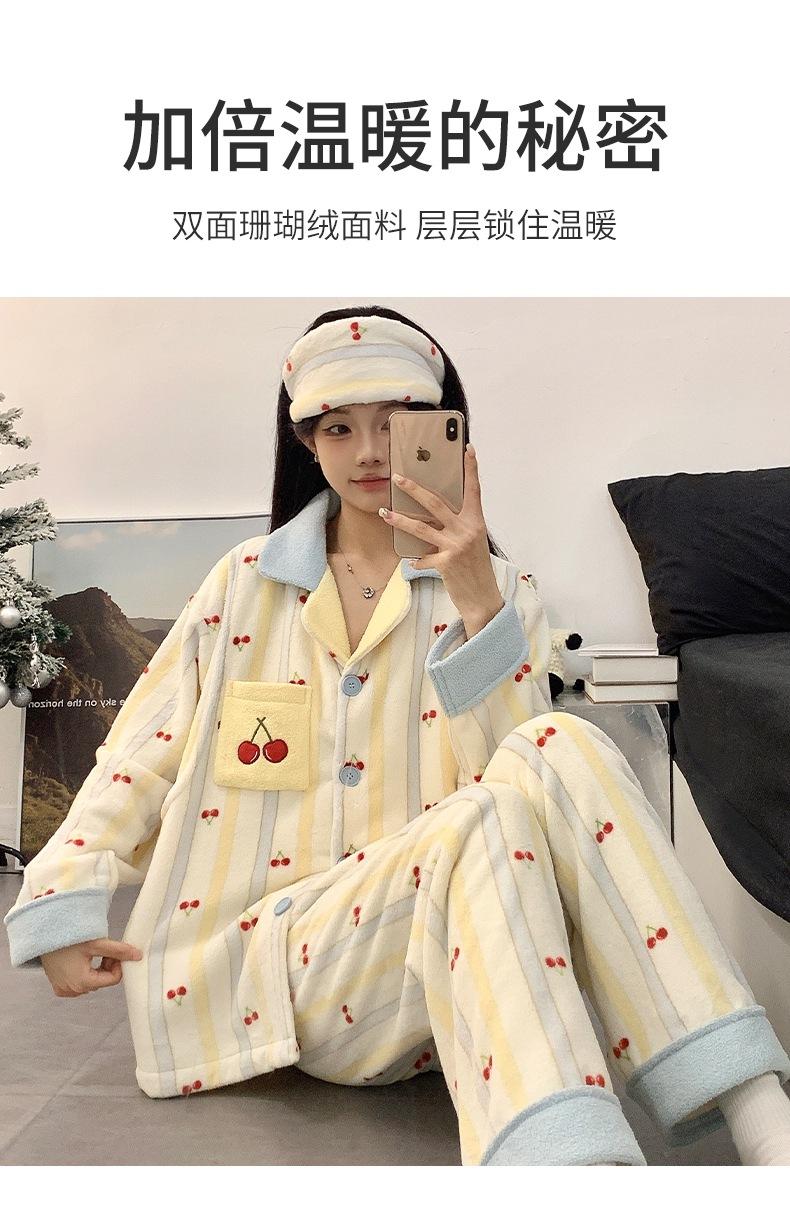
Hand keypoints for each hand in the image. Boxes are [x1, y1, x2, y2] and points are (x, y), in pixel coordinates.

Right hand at [40, 937, 142, 997]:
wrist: (43, 935)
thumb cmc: (68, 938)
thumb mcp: (96, 943)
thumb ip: (119, 950)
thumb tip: (138, 956)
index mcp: (83, 983)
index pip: (113, 979)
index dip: (117, 964)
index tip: (114, 951)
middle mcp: (73, 991)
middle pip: (102, 981)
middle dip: (107, 966)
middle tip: (103, 949)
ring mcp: (64, 990)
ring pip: (92, 983)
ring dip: (96, 970)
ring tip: (91, 952)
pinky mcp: (58, 987)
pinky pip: (79, 984)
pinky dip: (84, 974)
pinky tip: (80, 960)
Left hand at [380, 443, 503, 618]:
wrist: (483, 598)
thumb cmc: (476, 568)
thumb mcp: (473, 542)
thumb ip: (458, 526)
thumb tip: (434, 513)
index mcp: (476, 522)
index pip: (474, 490)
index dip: (471, 469)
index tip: (467, 449)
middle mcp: (467, 531)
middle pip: (435, 504)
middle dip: (413, 489)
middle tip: (398, 478)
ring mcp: (456, 547)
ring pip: (421, 528)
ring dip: (400, 520)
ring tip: (384, 513)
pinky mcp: (446, 563)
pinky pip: (423, 557)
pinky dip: (416, 560)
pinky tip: (411, 562)